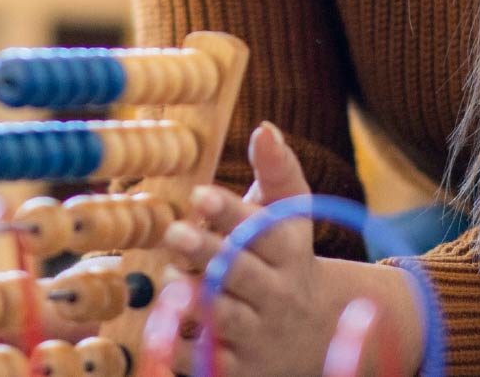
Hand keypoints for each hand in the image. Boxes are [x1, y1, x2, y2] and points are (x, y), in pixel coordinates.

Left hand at [160, 124, 423, 376]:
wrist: (317, 335)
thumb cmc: (287, 259)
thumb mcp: (290, 217)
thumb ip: (277, 171)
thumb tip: (264, 127)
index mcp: (289, 253)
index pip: (261, 230)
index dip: (231, 212)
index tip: (200, 194)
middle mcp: (278, 296)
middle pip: (241, 274)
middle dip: (208, 252)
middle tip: (174, 231)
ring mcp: (260, 337)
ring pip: (226, 319)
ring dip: (197, 301)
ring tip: (171, 281)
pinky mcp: (241, 370)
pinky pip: (207, 362)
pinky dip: (184, 348)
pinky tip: (162, 327)